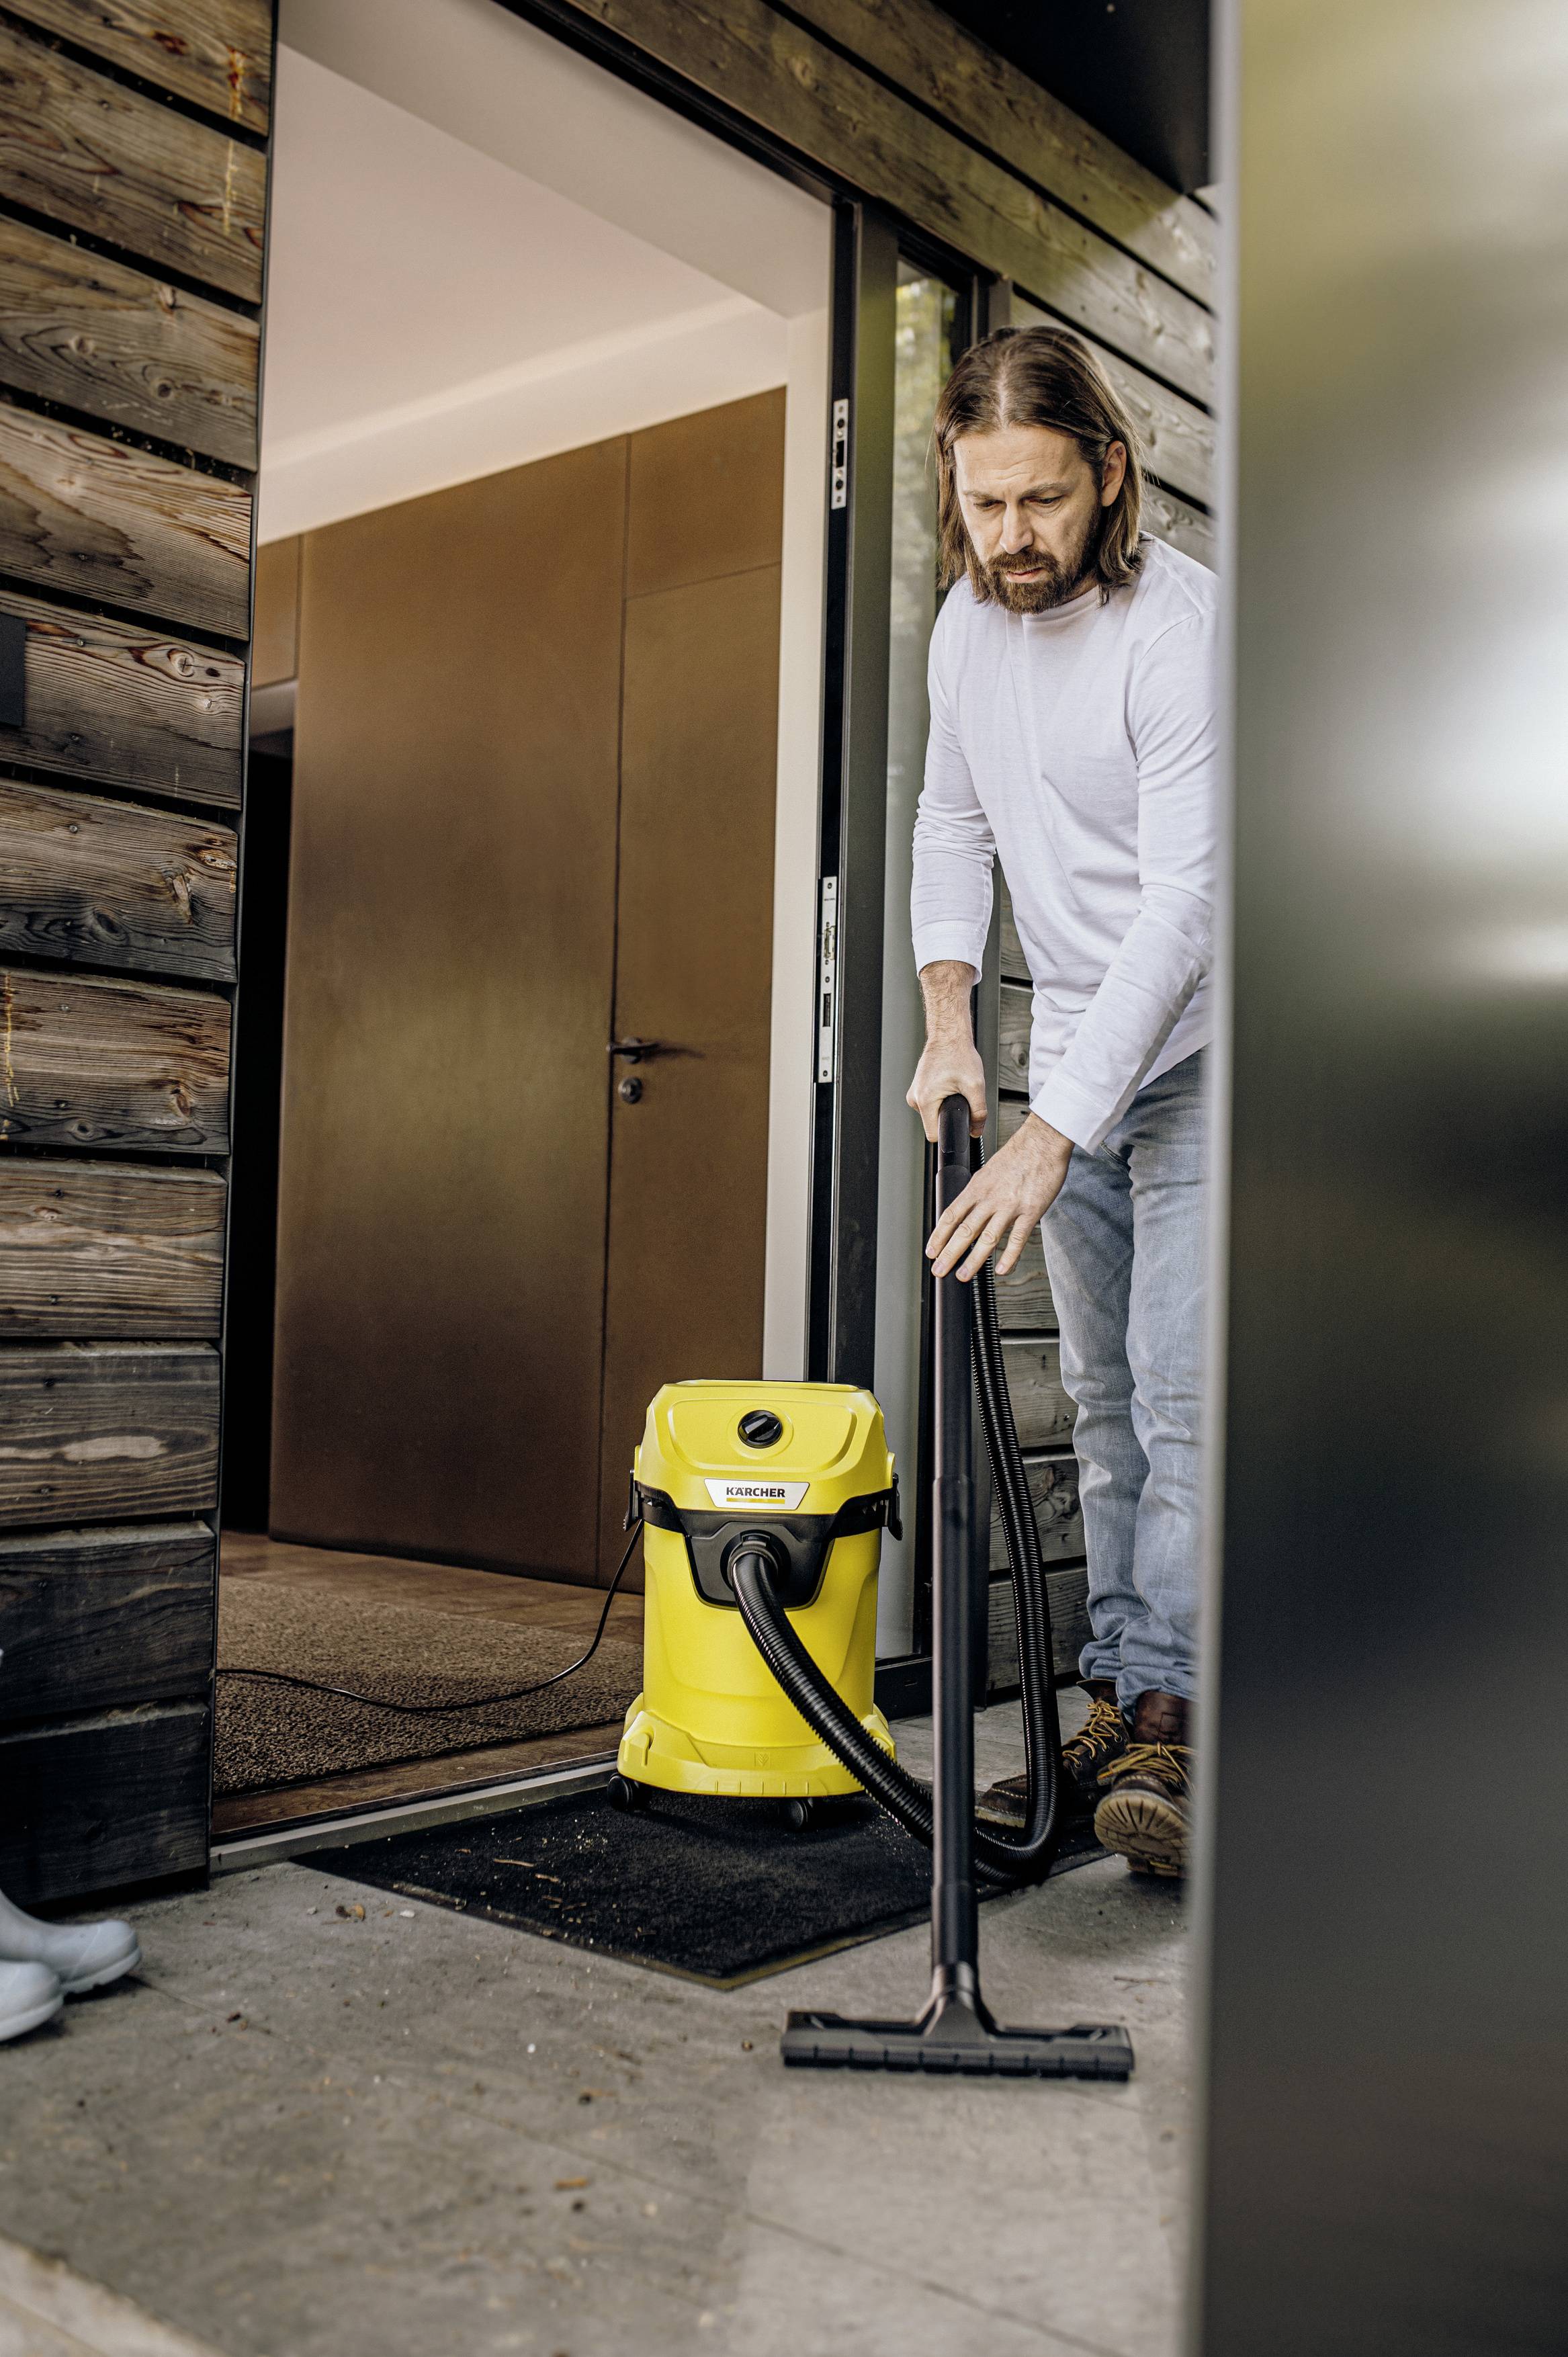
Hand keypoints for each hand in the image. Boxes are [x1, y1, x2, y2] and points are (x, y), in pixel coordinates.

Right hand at [907, 960, 984, 1138]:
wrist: (949, 1036)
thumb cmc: (958, 1055)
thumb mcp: (975, 1086)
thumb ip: (978, 1113)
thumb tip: (976, 1131)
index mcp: (925, 1100)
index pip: (934, 1135)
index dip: (949, 1132)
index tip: (958, 1122)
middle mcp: (915, 1098)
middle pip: (934, 1123)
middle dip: (948, 1115)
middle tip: (959, 1096)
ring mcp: (914, 1092)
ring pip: (932, 1113)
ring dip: (945, 1105)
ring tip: (954, 1087)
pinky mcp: (917, 1087)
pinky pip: (930, 1102)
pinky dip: (941, 1097)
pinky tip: (948, 1083)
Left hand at [926, 1112, 1071, 1281]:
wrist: (1043, 1141)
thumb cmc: (1018, 1155)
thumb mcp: (988, 1171)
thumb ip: (978, 1192)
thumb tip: (965, 1210)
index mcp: (977, 1187)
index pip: (951, 1215)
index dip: (939, 1235)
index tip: (931, 1251)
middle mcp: (990, 1198)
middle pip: (964, 1230)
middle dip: (949, 1253)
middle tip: (939, 1270)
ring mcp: (1010, 1205)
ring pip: (987, 1238)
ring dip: (973, 1260)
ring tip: (963, 1276)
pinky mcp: (1031, 1211)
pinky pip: (1018, 1238)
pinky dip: (1009, 1256)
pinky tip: (1002, 1270)